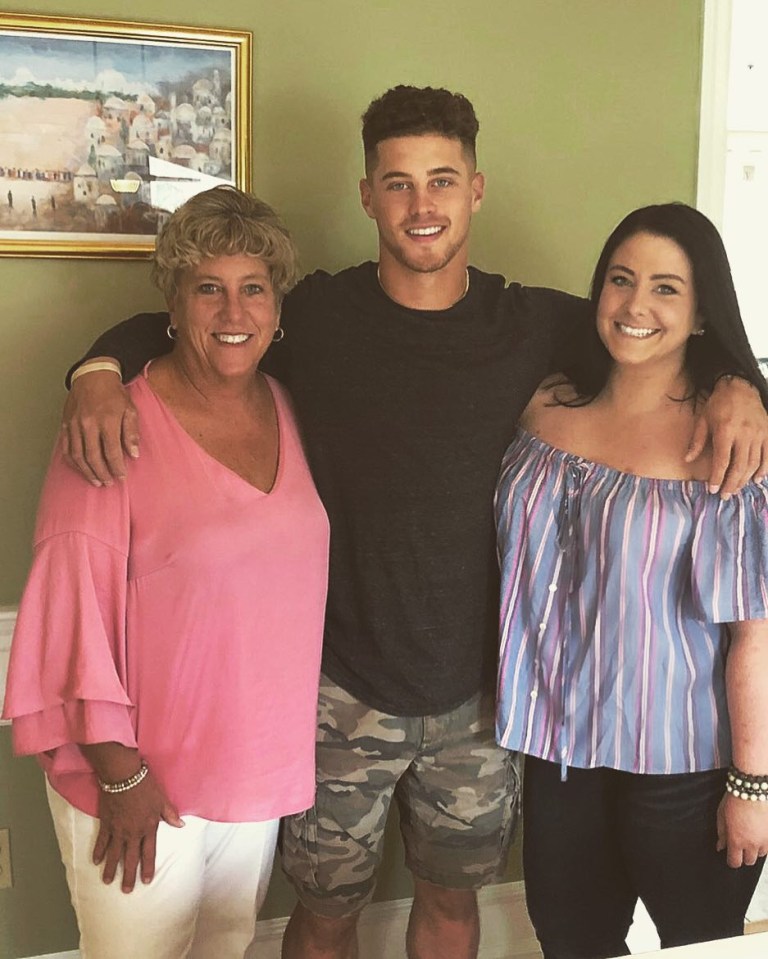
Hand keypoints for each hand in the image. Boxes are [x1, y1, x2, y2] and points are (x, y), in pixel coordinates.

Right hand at [62, 367, 138, 485]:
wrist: (93, 375)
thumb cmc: (114, 394)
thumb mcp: (130, 410)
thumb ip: (132, 433)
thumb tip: (134, 454)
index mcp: (107, 421)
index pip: (112, 452)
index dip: (117, 467)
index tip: (122, 477)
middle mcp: (88, 424)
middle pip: (93, 457)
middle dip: (102, 473)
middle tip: (109, 483)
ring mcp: (74, 425)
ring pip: (78, 455)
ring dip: (87, 471)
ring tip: (96, 481)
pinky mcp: (66, 424)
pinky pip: (67, 447)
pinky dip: (73, 461)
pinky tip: (81, 469)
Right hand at [93, 769, 183, 891]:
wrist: (123, 775)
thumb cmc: (145, 785)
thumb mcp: (162, 799)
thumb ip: (170, 814)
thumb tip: (181, 825)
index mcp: (148, 827)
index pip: (149, 852)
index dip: (147, 868)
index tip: (146, 881)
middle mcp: (133, 833)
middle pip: (131, 858)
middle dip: (129, 876)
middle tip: (126, 891)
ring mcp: (118, 830)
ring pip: (114, 854)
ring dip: (111, 869)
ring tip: (108, 882)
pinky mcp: (106, 824)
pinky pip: (101, 842)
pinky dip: (98, 852)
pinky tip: (96, 862)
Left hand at [687, 377, 767, 498]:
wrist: (740, 387)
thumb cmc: (718, 404)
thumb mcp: (703, 420)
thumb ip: (697, 441)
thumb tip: (687, 459)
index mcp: (725, 431)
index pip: (722, 460)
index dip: (717, 477)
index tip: (712, 489)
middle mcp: (744, 434)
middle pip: (739, 466)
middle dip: (731, 484)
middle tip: (725, 496)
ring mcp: (758, 434)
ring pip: (753, 463)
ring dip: (744, 480)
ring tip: (736, 489)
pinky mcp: (767, 433)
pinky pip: (767, 455)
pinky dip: (763, 470)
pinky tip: (756, 479)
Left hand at [716, 793, 767, 867]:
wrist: (751, 789)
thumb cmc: (734, 800)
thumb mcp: (721, 816)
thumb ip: (721, 834)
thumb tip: (720, 847)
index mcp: (736, 841)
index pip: (734, 862)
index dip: (732, 861)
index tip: (731, 857)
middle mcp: (751, 844)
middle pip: (749, 861)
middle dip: (743, 856)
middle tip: (740, 846)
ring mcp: (764, 840)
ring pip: (761, 854)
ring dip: (755, 849)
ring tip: (750, 837)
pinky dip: (764, 843)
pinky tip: (759, 833)